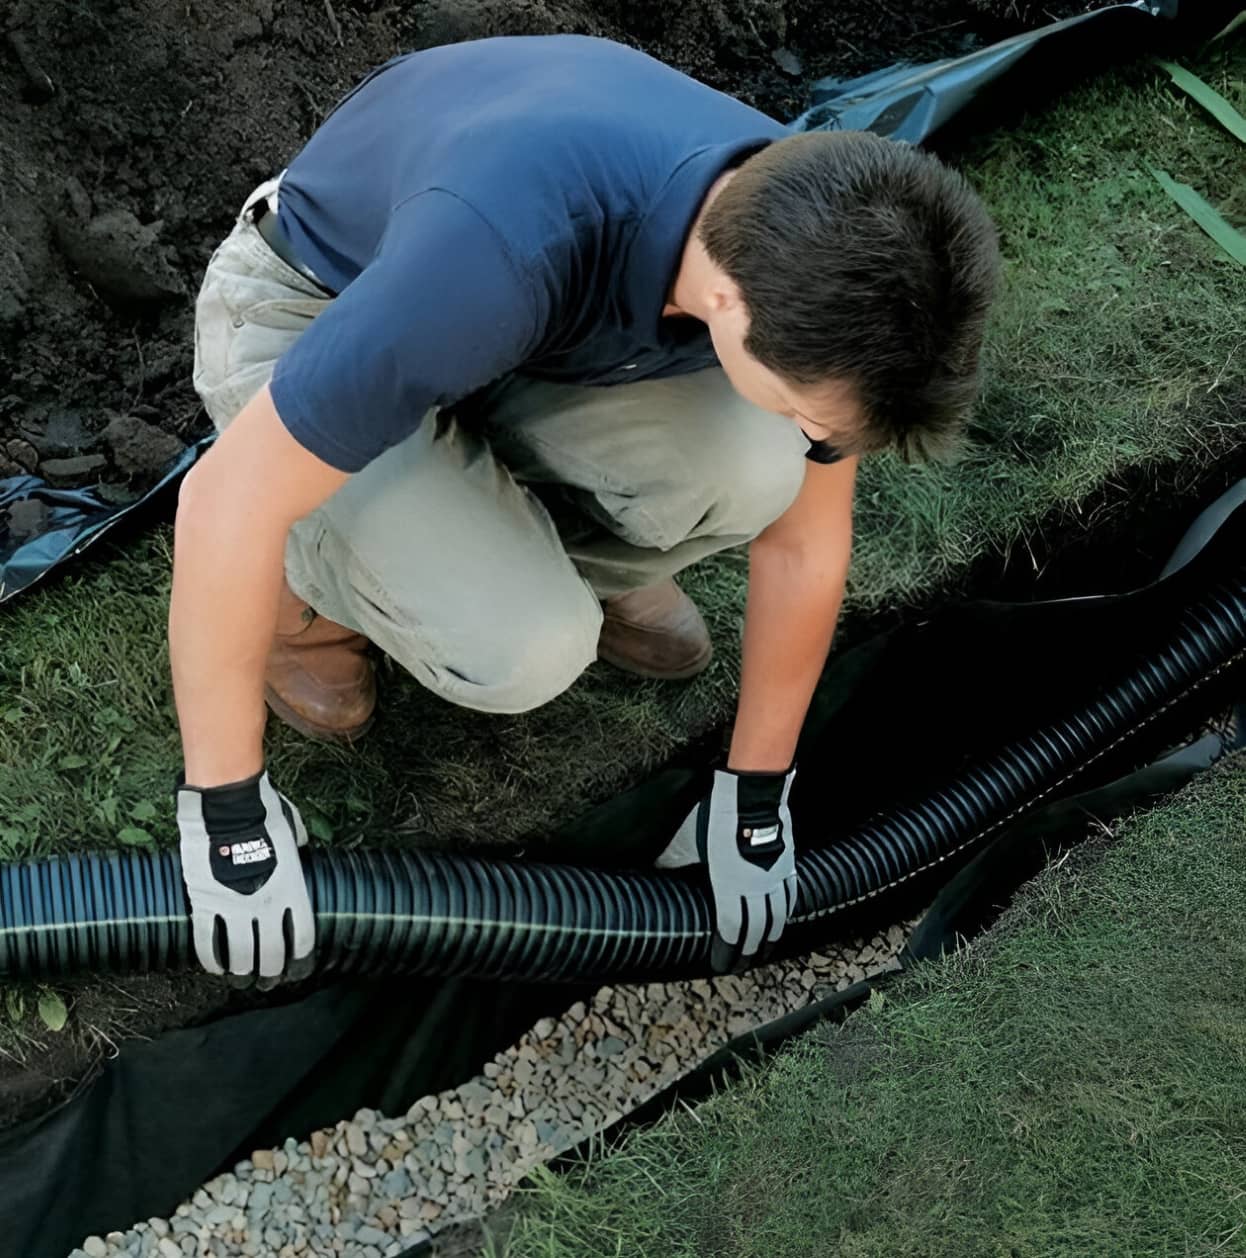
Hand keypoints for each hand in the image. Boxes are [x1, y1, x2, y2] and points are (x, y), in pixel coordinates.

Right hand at [176, 768, 314, 988]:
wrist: (228, 807)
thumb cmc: (264, 814)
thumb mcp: (294, 835)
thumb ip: (299, 851)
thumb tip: (303, 851)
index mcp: (292, 891)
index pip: (302, 938)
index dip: (301, 960)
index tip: (298, 970)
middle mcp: (266, 906)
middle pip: (271, 955)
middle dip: (272, 974)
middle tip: (269, 981)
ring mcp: (234, 908)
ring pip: (240, 956)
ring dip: (243, 973)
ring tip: (243, 980)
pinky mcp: (205, 905)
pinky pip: (207, 943)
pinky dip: (213, 961)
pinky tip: (217, 968)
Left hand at [666, 765, 797, 972]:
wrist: (751, 794)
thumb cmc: (716, 817)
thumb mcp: (686, 841)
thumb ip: (675, 862)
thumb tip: (655, 870)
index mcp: (729, 886)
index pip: (731, 929)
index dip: (728, 950)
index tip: (723, 964)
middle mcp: (755, 887)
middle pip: (757, 929)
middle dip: (749, 952)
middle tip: (744, 966)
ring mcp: (774, 876)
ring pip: (778, 916)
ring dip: (771, 937)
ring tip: (766, 950)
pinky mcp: (787, 863)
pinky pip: (790, 895)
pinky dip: (785, 912)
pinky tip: (783, 918)